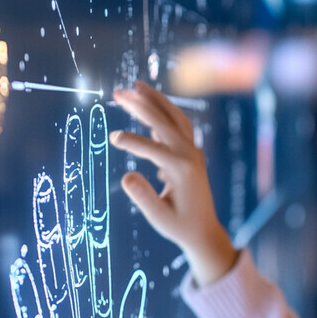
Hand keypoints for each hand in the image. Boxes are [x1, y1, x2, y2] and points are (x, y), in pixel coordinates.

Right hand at [110, 81, 237, 286]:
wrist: (204, 232)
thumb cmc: (180, 227)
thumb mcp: (159, 218)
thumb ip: (144, 198)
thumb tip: (126, 178)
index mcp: (183, 170)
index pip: (155, 149)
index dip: (133, 142)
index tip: (112, 138)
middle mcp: (191, 156)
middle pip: (165, 122)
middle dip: (141, 105)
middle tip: (118, 92)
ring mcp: (194, 153)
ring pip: (176, 118)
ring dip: (157, 101)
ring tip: (137, 86)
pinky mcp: (192, 154)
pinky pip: (179, 126)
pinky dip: (163, 113)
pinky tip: (147, 106)